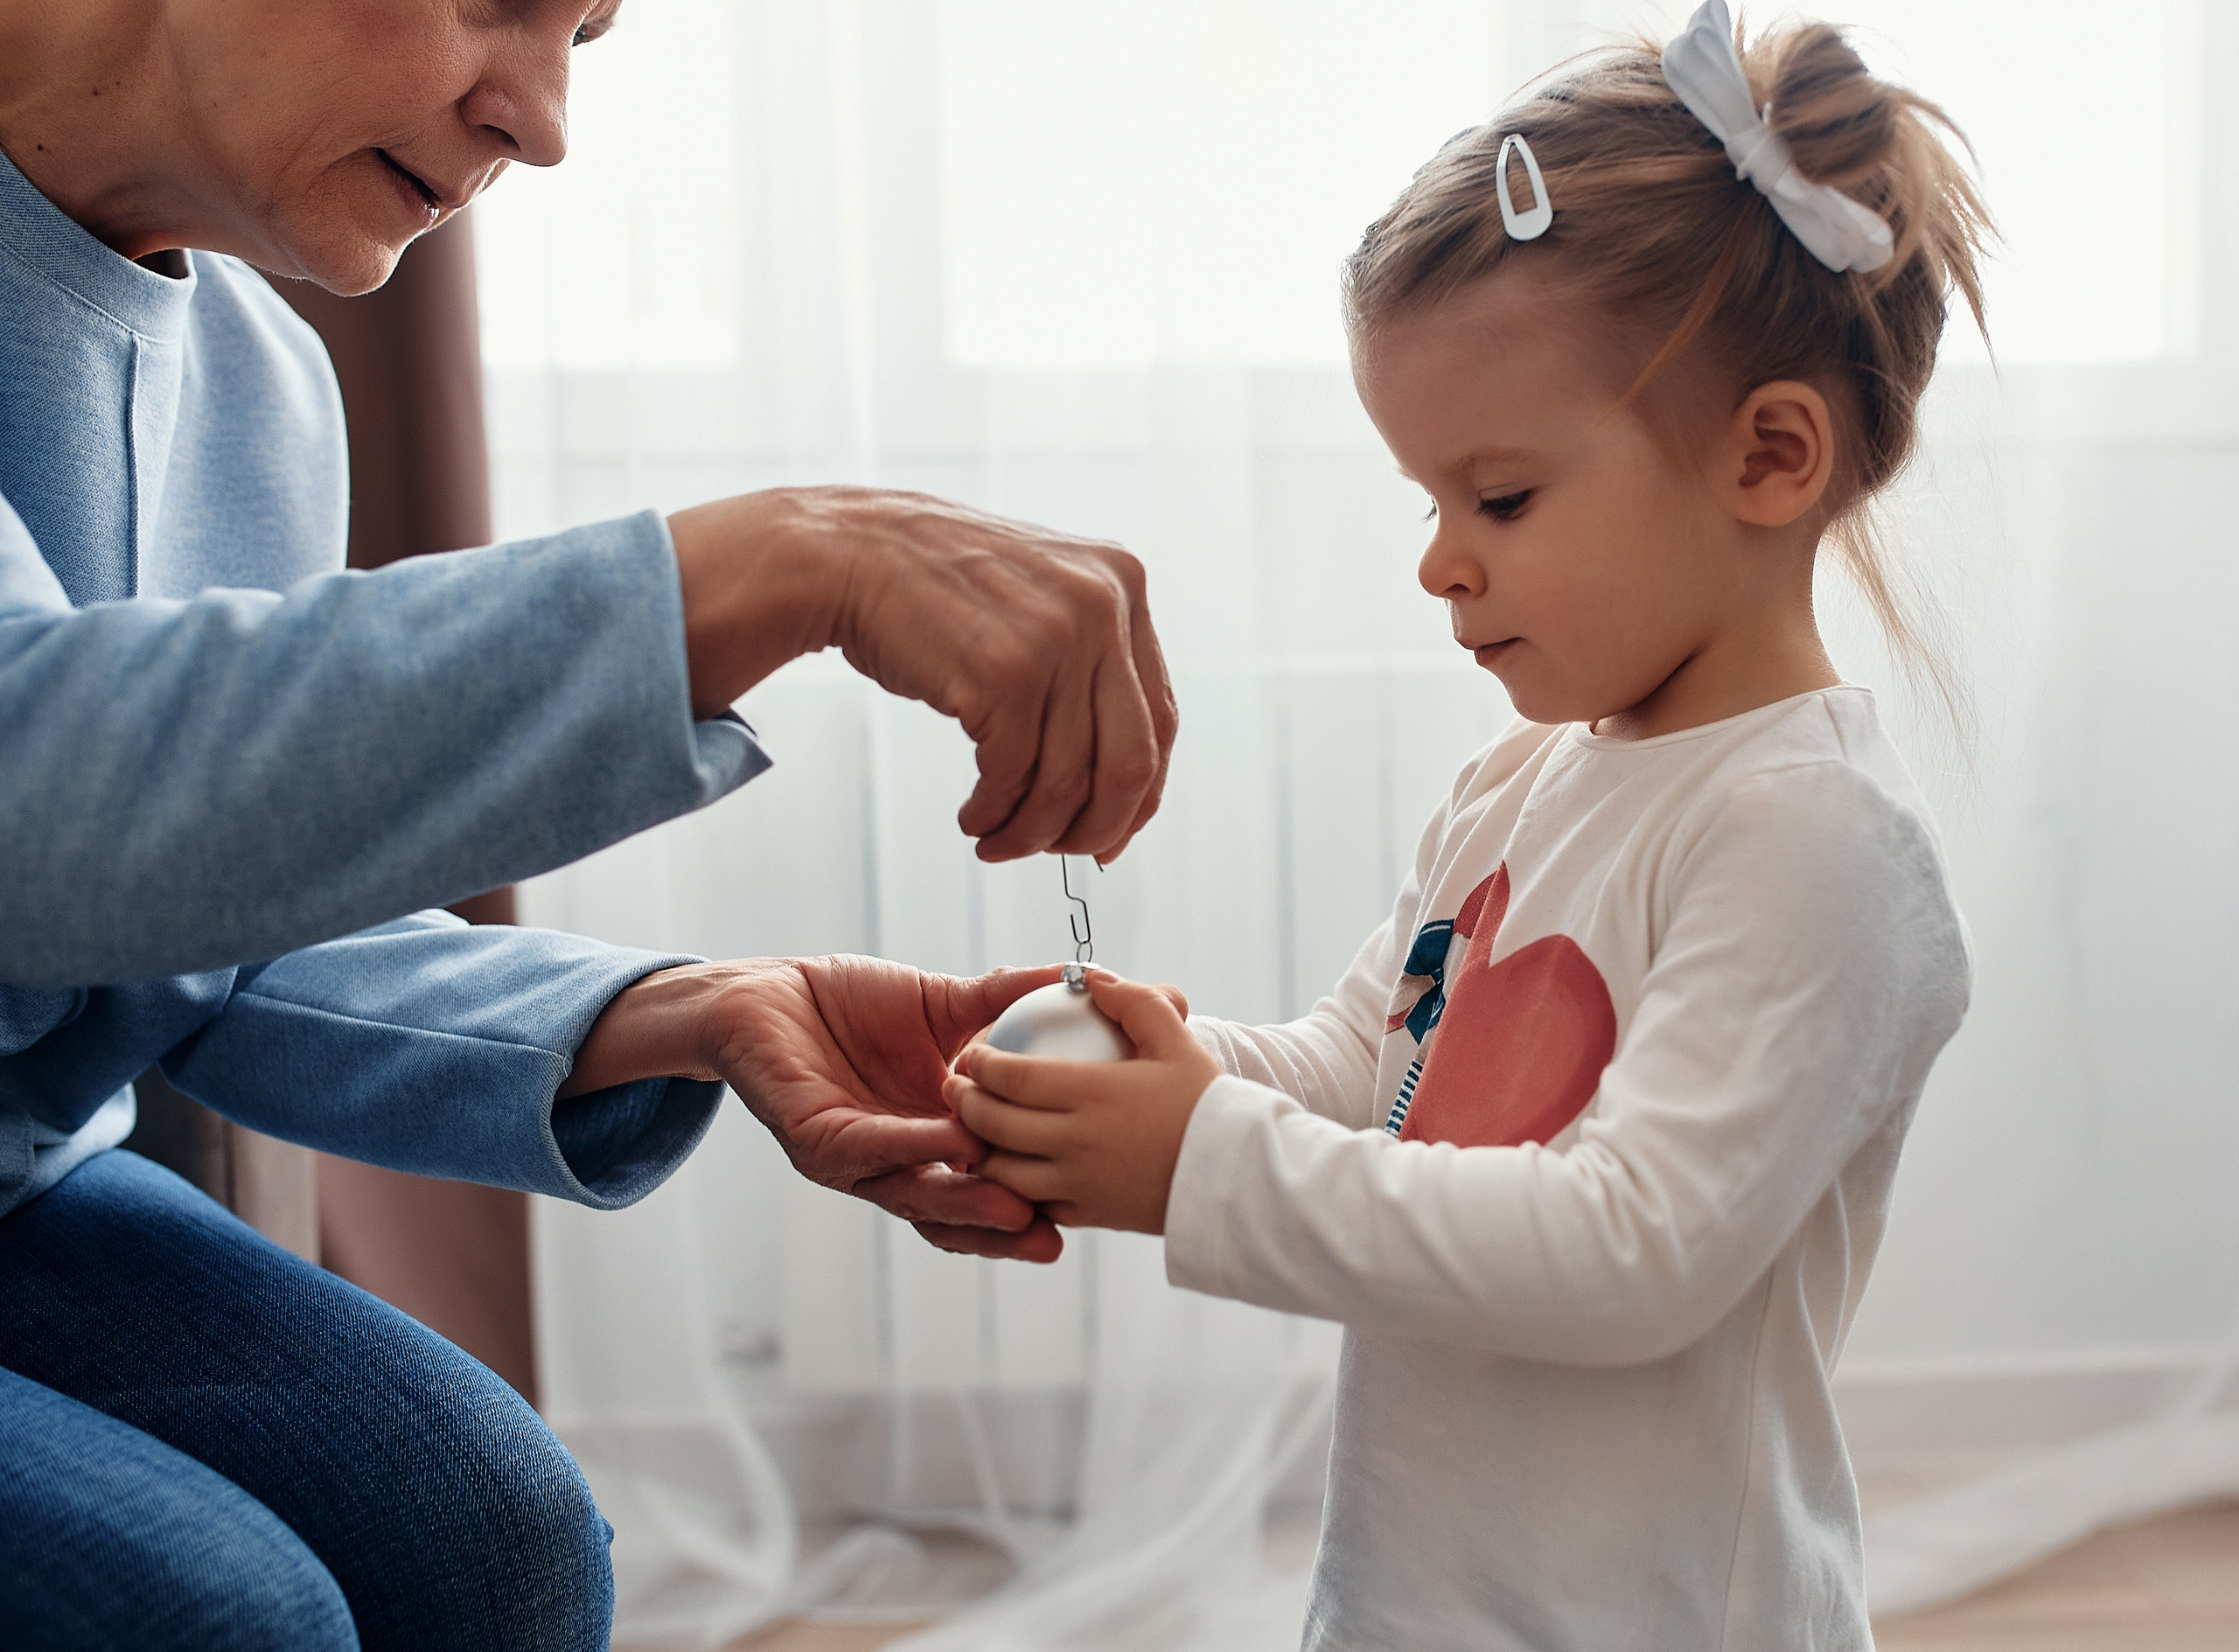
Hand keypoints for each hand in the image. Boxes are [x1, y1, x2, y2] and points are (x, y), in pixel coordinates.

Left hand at [561, 957, 1067, 1261]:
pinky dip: (911, 1144)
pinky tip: (952, 1139)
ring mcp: (855, 1158)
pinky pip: (868, 1147)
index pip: (987, 1185)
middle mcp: (897, 1161)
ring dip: (963, 1202)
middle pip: (954, 1213)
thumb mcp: (945, 1003)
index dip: (1028, 1202)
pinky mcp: (813, 1138)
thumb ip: (1002, 1002)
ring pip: (913, 1193)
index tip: (1079, 1205)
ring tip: (1014, 1206)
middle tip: (1050, 1237)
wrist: (771, 990)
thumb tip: (1071, 980)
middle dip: (1001, 1230)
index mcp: (935, 1138)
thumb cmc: (854, 1004)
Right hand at [669, 487, 1178, 862]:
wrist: (847, 551)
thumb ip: (1090, 665)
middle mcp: (1104, 605)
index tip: (1109, 835)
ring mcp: (1057, 637)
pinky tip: (973, 817)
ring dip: (1032, 832)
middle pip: (1131, 763)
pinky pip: (1014, 776)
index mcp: (1123, 582)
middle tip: (1060, 855)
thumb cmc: (935, 590)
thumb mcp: (1040, 599)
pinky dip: (994, 813)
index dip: (1139, 795)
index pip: (1161, 720)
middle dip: (1096, 828)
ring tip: (997, 842)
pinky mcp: (1004, 671)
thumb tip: (1121, 789)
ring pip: (1069, 781)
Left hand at [944, 972, 1215, 1232]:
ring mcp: (1079, 1185)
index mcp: (1092, 1093)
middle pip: (994, 1124)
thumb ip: (1131, 1000)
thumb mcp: (1173, 1039)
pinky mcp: (1089, 1216)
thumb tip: (1088, 975)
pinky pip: (1033, 1204)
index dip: (980, 1064)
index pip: (1012, 1077)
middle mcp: (1076, 1142)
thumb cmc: (1207, 1101)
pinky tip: (1011, 1169)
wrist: (1238, 1176)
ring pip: (1003, 1171)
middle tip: (955, 1087)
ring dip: (979, 1149)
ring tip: (973, 1130)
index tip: (971, 1053)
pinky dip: (1012, 1188)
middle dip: (965, 1104)